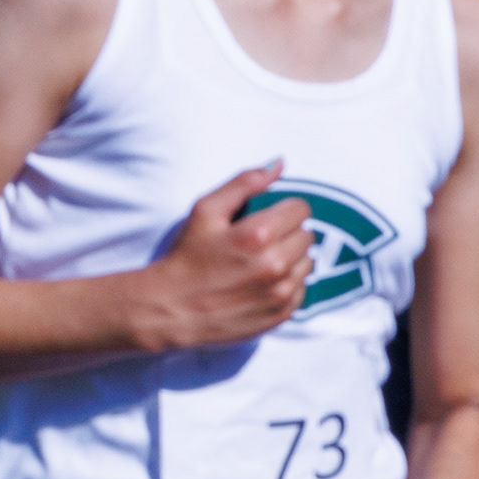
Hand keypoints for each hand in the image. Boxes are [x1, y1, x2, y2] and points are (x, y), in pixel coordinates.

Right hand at [132, 162, 312, 351]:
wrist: (170, 309)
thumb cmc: (186, 255)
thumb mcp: (205, 210)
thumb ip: (244, 182)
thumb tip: (280, 164)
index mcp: (259, 234)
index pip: (301, 209)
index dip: (284, 209)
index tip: (267, 217)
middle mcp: (275, 265)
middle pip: (307, 235)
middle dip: (287, 233)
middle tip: (260, 241)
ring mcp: (280, 293)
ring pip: (308, 262)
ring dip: (291, 258)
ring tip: (261, 262)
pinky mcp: (281, 314)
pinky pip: (302, 289)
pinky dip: (287, 284)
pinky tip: (262, 283)